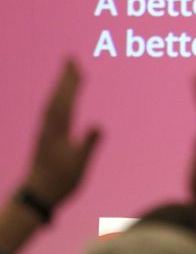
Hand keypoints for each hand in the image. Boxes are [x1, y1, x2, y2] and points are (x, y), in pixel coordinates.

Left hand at [24, 60, 99, 206]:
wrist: (38, 195)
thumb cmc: (61, 180)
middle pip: (57, 96)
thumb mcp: (79, 164)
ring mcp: (46, 130)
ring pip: (53, 101)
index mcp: (57, 130)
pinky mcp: (46, 135)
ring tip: (70, 72)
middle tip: (71, 58)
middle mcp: (49, 126)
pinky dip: (59, 98)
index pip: (65, 100)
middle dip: (65, 77)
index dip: (70, 83)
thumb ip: (89, 144)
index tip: (76, 66)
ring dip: (61, 85)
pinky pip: (53, 109)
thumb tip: (98, 125)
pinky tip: (62, 97)